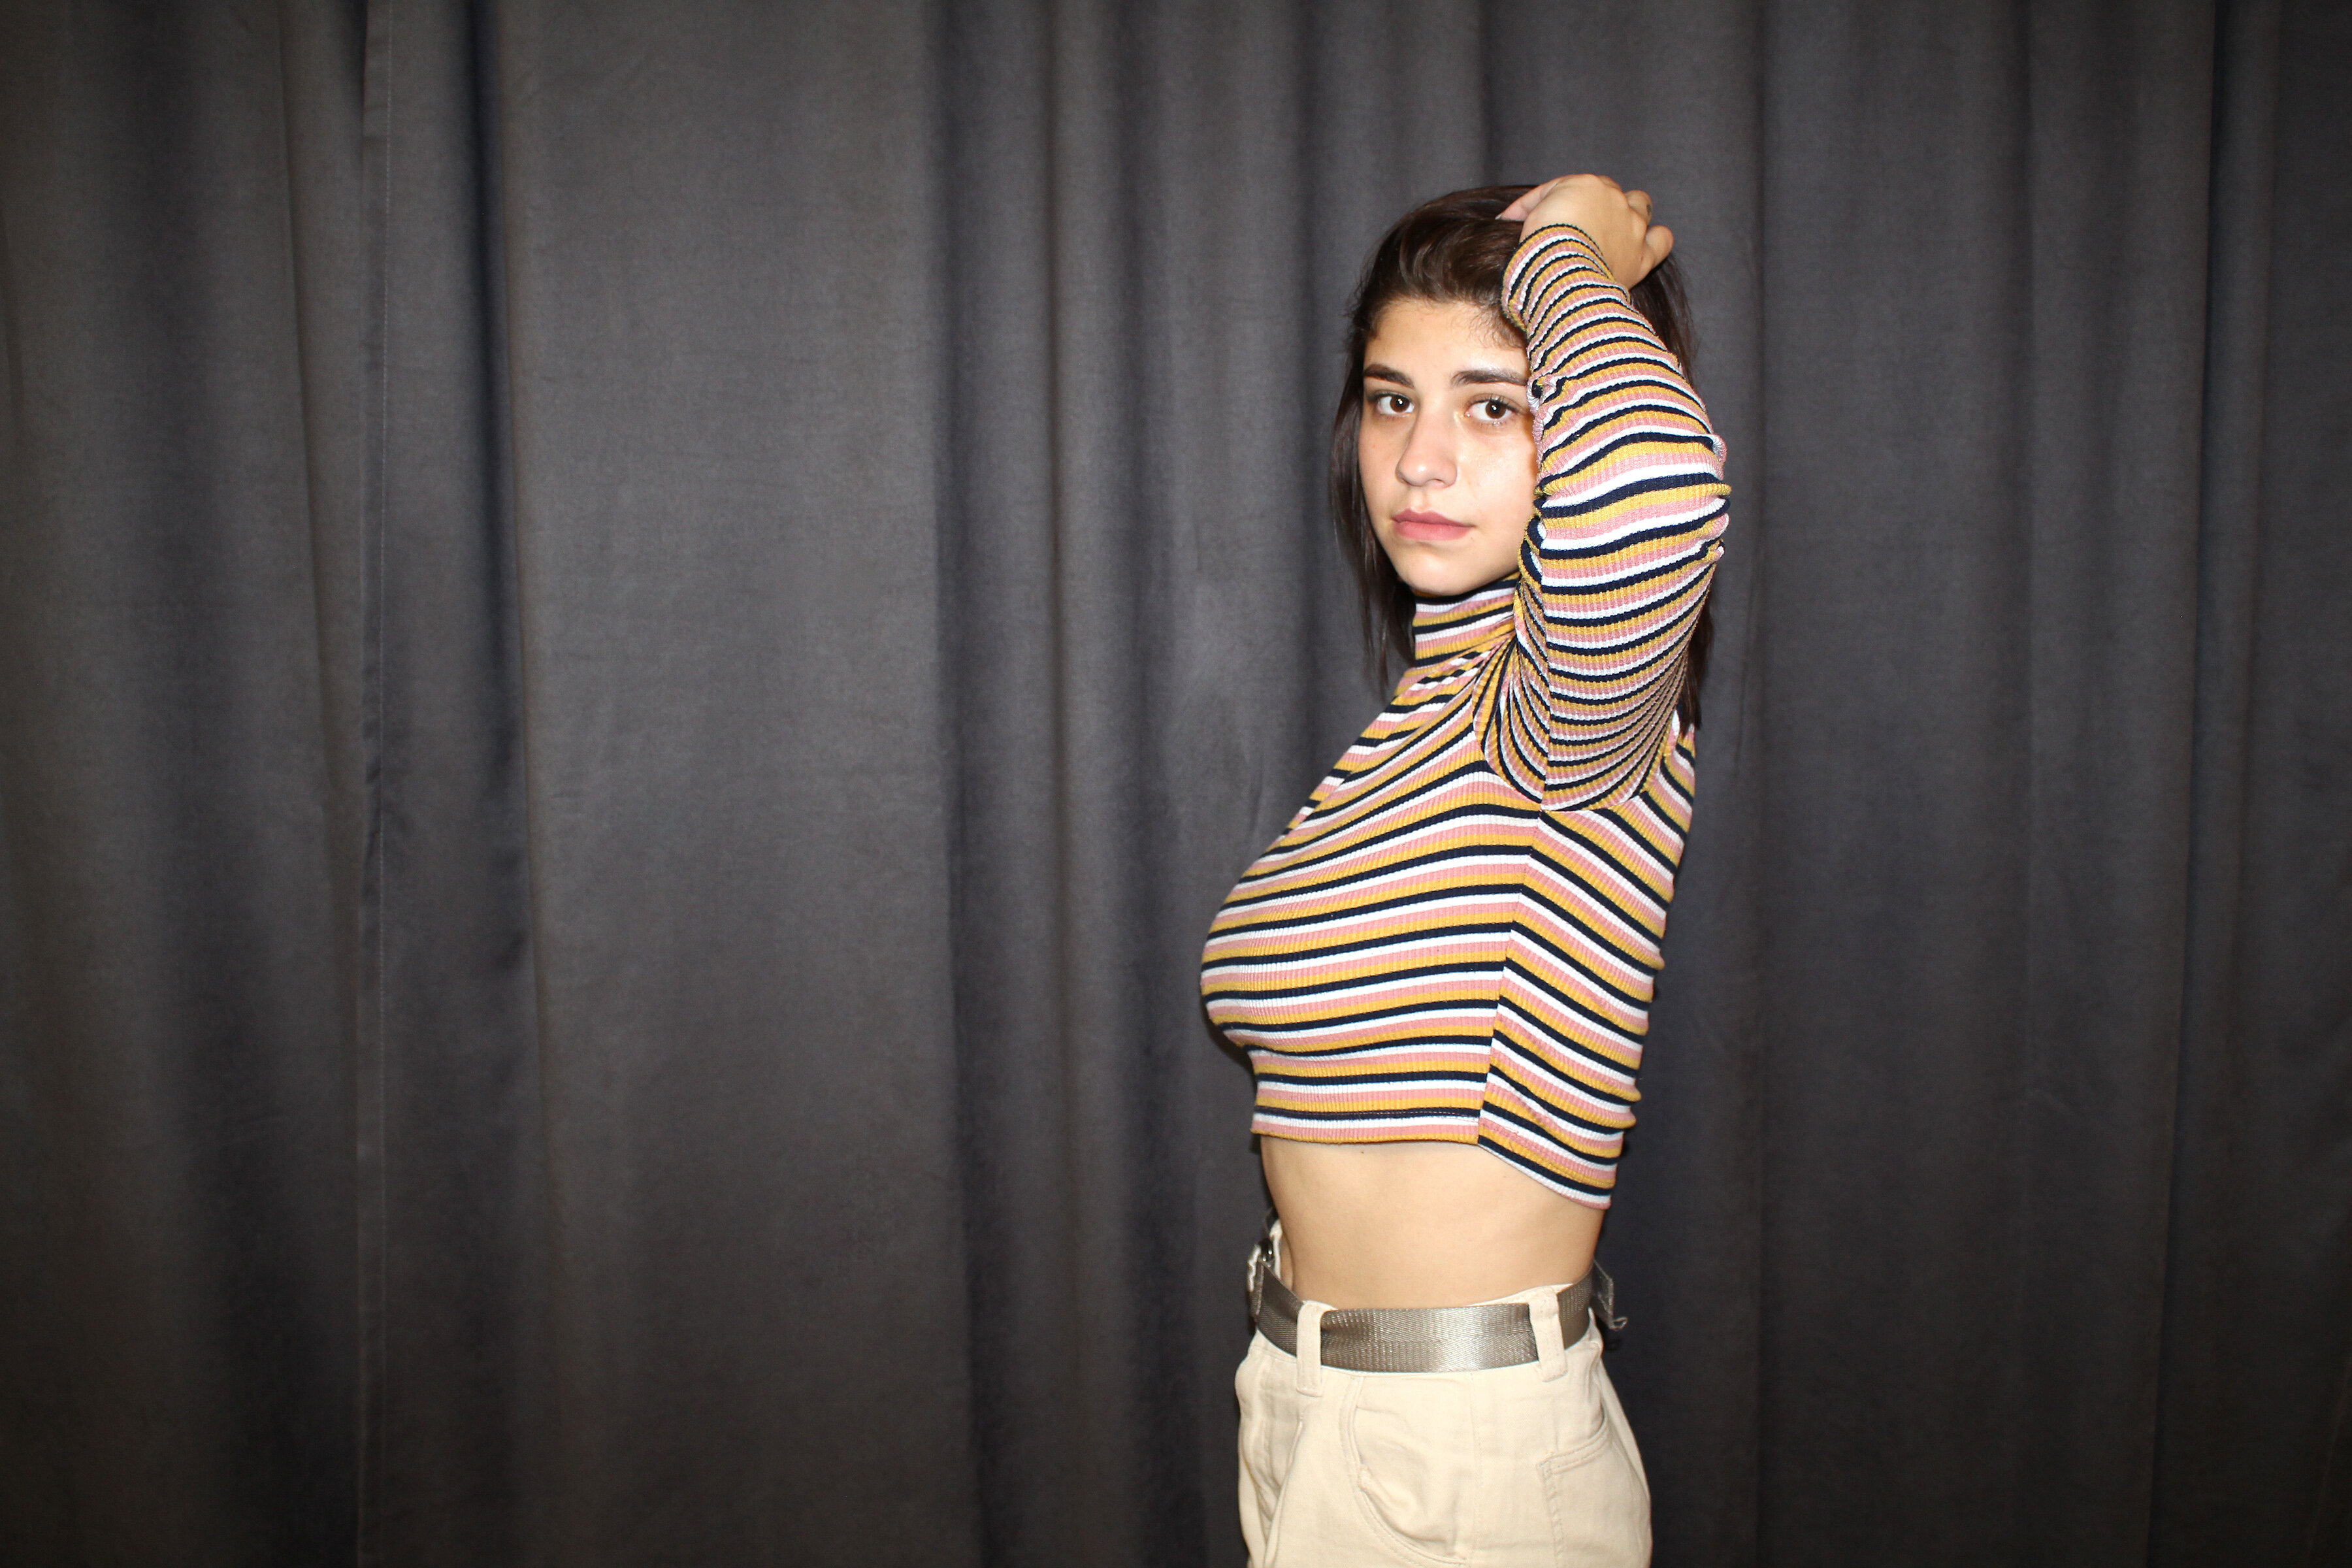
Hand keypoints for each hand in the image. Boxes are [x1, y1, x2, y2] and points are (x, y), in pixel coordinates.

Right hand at [1498, 174, 1673, 286]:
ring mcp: (1633, 225)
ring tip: (1616, 230)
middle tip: (1576, 226)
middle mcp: (1615, 199)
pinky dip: (1656, 240)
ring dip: (1630, 214)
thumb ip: (1533, 210)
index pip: (1569, 187)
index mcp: (1586, 185)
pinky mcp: (1643, 254)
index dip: (1551, 203)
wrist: (1561, 275)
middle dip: (1593, 205)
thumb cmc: (1541, 246)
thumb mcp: (1529, 218)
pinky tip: (1647, 244)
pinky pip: (1662, 240)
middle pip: (1608, 193)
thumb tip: (1518, 218)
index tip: (1534, 221)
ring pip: (1641, 206)